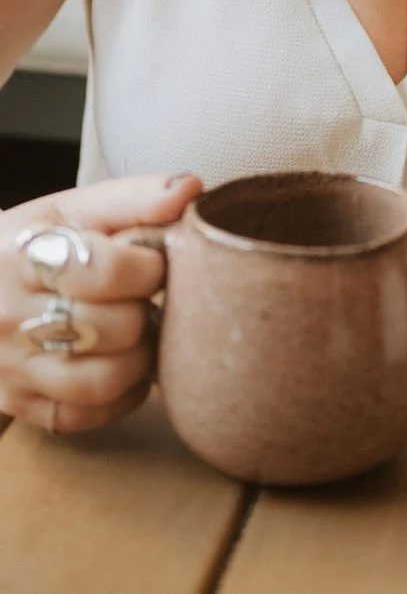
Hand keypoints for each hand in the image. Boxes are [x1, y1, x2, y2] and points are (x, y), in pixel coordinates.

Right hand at [0, 172, 201, 433]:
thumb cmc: (30, 244)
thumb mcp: (70, 208)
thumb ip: (133, 198)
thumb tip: (190, 188)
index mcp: (22, 255)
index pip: (106, 270)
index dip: (148, 268)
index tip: (150, 262)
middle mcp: (9, 315)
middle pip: (115, 327)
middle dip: (146, 310)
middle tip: (143, 299)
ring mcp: (10, 367)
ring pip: (104, 380)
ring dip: (140, 357)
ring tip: (139, 332)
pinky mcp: (17, 403)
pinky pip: (84, 416)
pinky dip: (120, 396)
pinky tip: (126, 367)